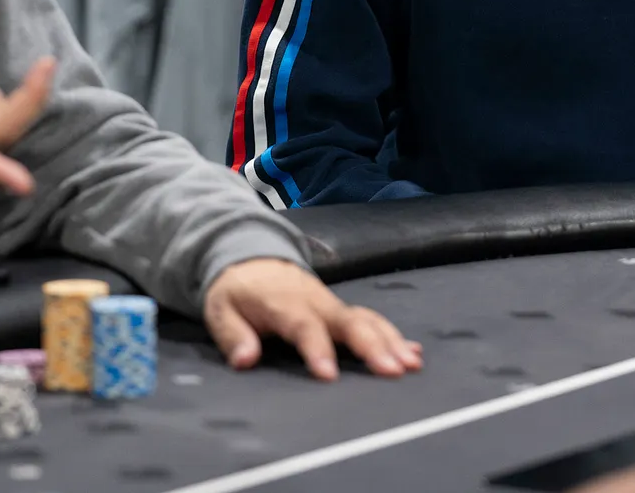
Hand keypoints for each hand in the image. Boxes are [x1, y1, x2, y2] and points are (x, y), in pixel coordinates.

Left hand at [203, 257, 423, 380]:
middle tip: (392, 370)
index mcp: (285, 303)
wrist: (251, 259)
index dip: (317, 349)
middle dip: (373, 346)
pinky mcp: (343, 310)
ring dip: (391, 341)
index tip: (328, 375)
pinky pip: (372, 319)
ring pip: (368, 320)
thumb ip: (233, 336)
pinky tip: (414, 353)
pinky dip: (394, 335)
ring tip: (410, 364)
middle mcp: (317, 302)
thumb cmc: (237, 292)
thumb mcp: (221, 310)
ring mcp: (333, 304)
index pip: (305, 326)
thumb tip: (245, 360)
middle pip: (349, 322)